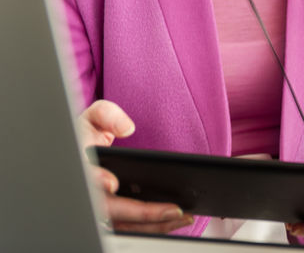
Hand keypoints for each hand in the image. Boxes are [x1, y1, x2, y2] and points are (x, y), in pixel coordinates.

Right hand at [79, 101, 193, 233]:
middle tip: (173, 209)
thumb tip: (126, 128)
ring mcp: (97, 209)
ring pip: (122, 224)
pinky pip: (130, 228)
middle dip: (141, 213)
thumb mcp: (93, 118)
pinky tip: (175, 220)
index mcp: (79, 167)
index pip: (83, 176)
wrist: (79, 153)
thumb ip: (107, 114)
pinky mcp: (110, 218)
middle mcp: (86, 193)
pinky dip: (152, 227)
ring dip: (153, 224)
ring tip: (184, 217)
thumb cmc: (88, 136)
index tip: (113, 182)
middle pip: (110, 210)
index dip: (96, 180)